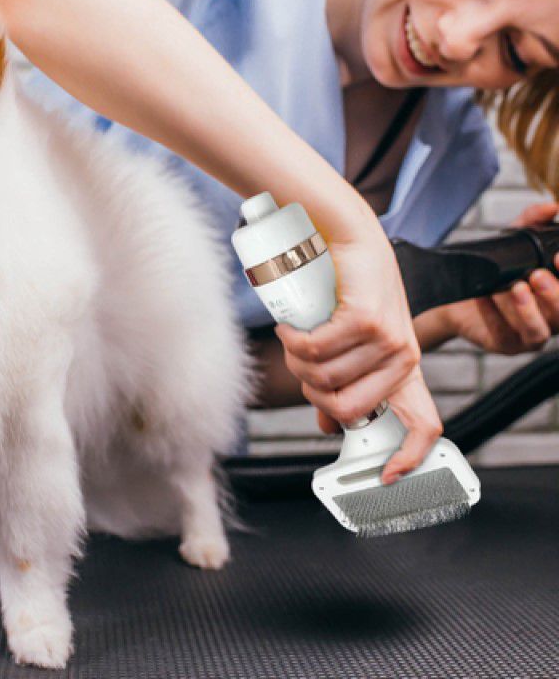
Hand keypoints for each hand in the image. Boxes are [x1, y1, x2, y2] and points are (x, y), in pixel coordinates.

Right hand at [274, 230, 443, 484]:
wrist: (348, 236)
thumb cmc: (345, 290)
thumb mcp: (350, 343)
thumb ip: (343, 383)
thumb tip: (329, 426)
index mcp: (402, 370)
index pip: (424, 425)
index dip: (408, 459)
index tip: (386, 478)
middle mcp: (402, 357)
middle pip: (343, 408)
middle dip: (309, 388)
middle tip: (300, 361)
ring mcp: (387, 338)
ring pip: (322, 377)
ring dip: (296, 359)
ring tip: (295, 336)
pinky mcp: (366, 319)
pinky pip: (315, 350)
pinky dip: (293, 340)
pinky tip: (291, 326)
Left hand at [439, 202, 558, 353]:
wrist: (455, 297)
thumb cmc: (495, 271)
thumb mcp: (512, 242)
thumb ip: (533, 222)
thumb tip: (552, 206)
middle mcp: (552, 317)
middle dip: (556, 293)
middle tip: (538, 274)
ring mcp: (530, 334)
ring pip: (540, 330)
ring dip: (529, 309)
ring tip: (516, 287)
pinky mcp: (506, 344)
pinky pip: (506, 334)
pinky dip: (496, 315)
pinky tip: (487, 297)